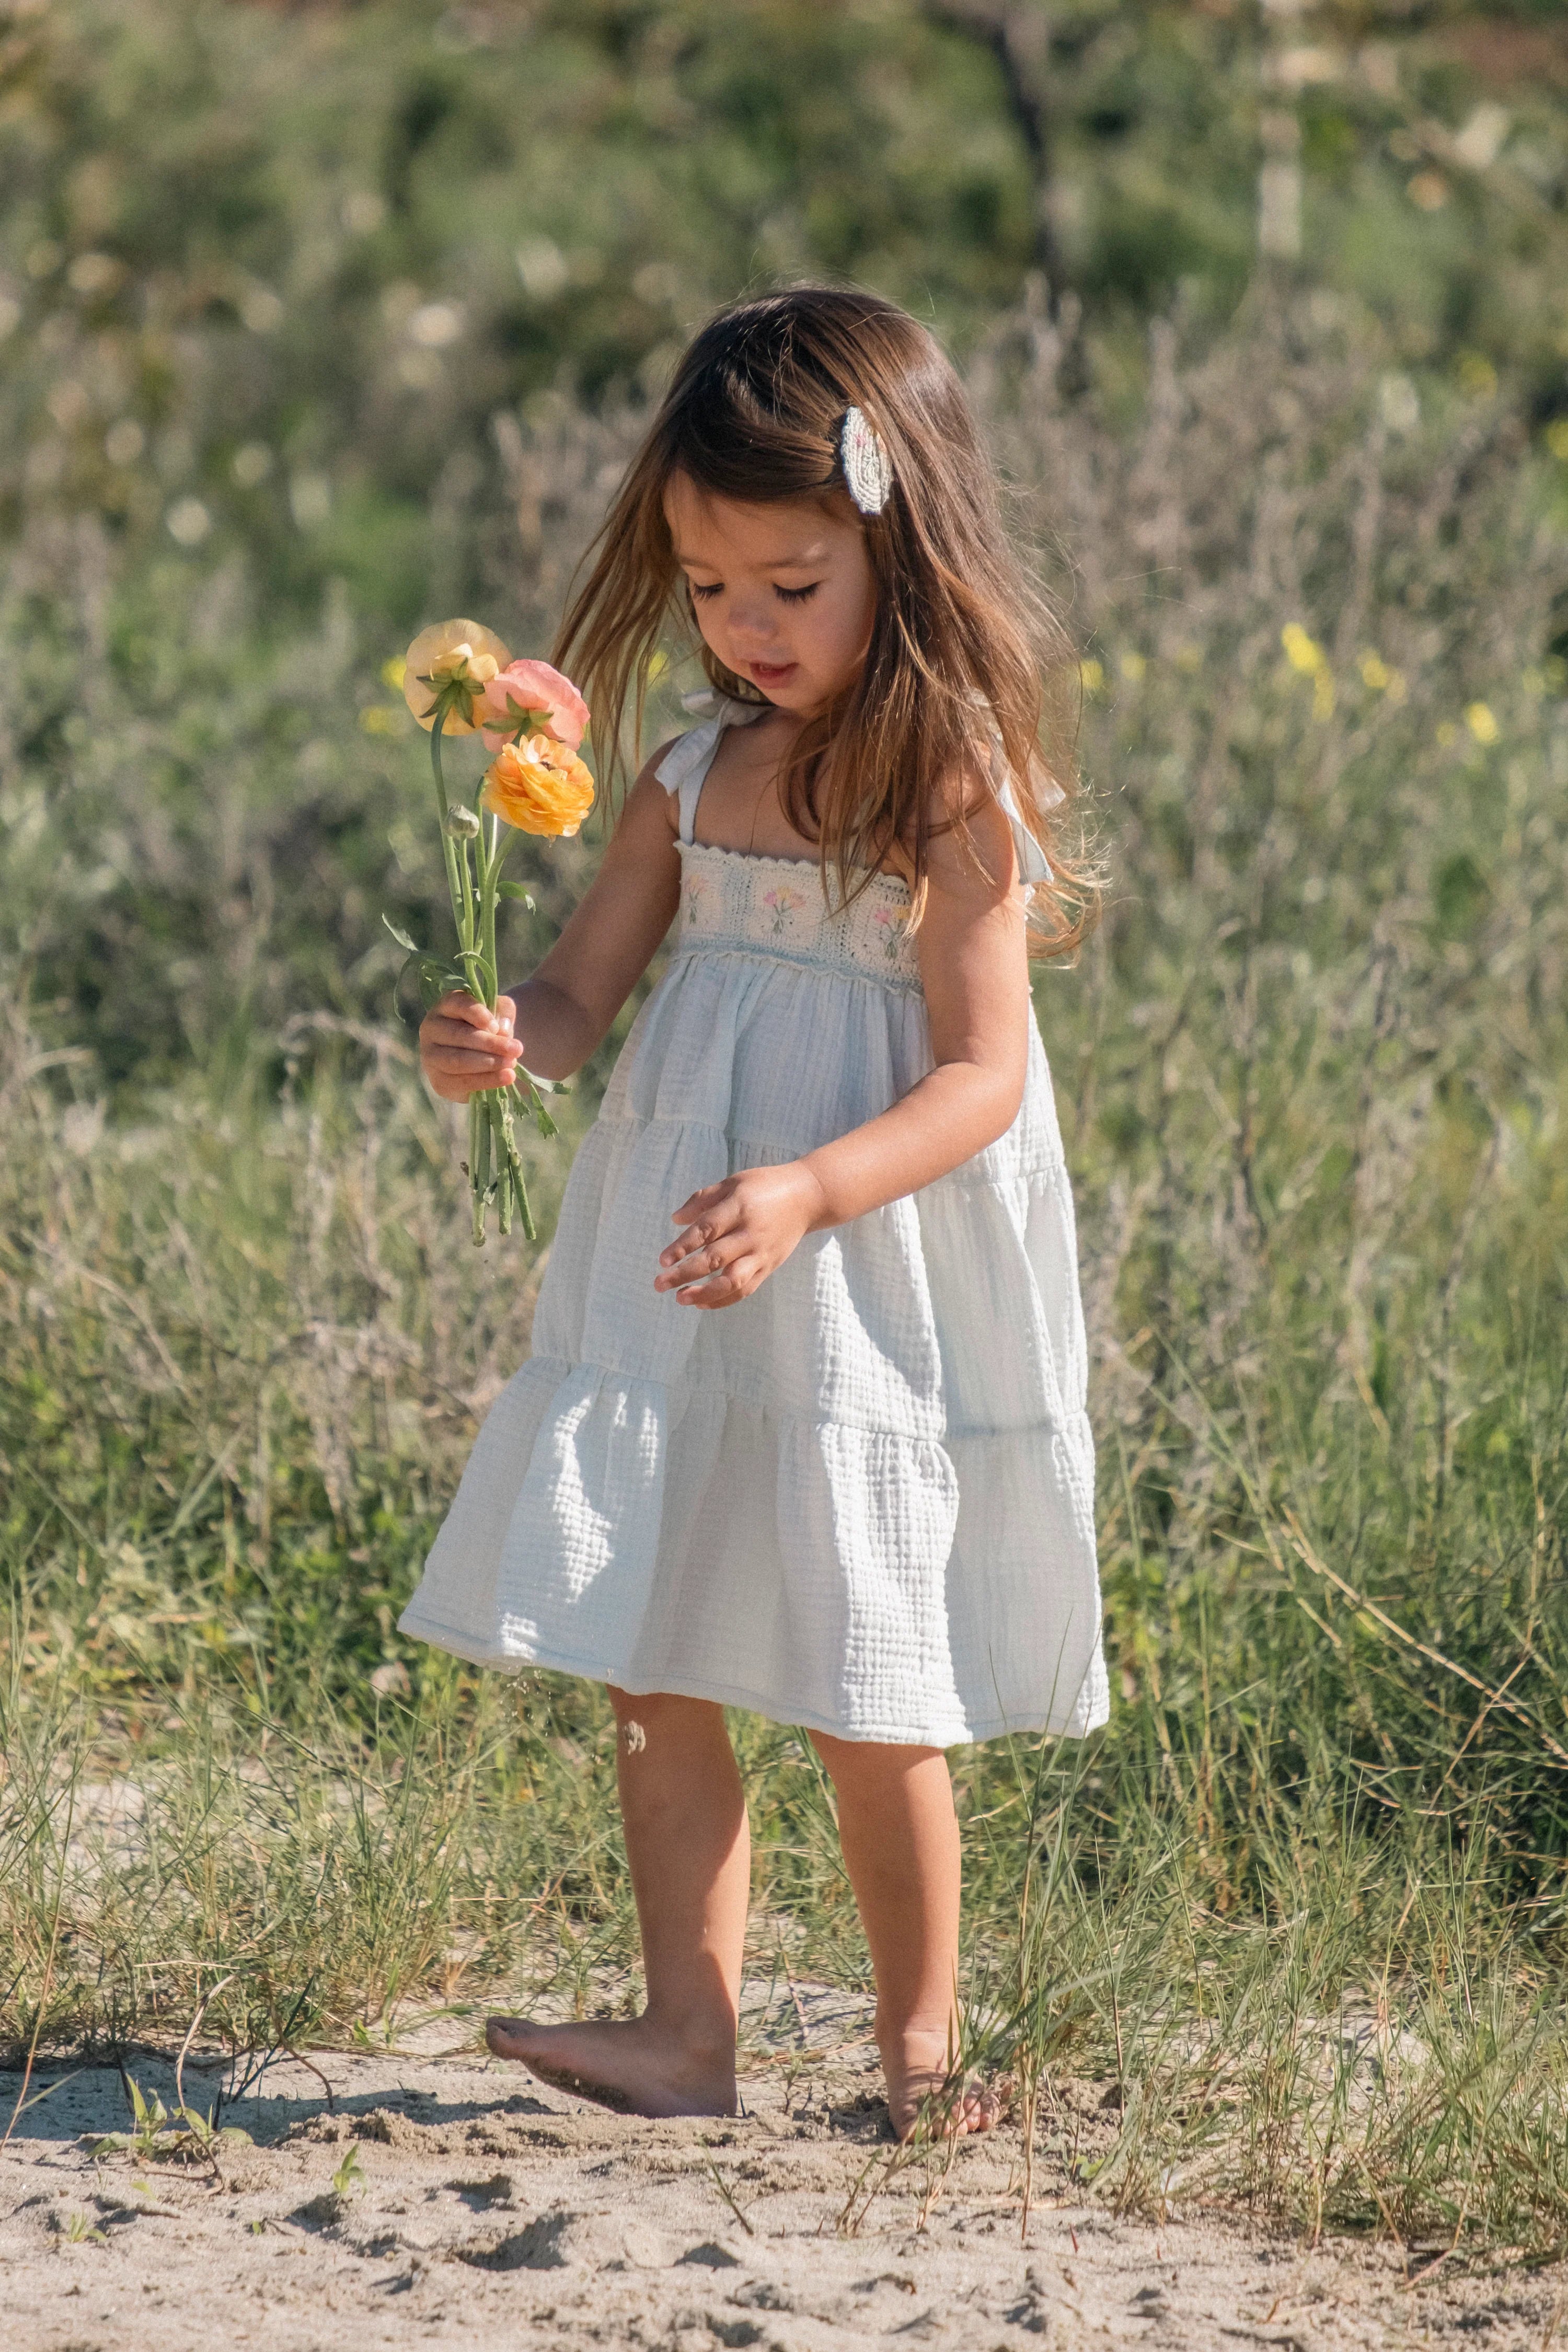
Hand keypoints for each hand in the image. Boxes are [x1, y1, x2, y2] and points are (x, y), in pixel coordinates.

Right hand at [419, 989, 522, 1101]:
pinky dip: (486, 1080)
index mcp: (446, 1006)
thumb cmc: (488, 1029)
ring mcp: (430, 1055)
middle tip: (517, 1049)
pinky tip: (506, 1077)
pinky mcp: (438, 1080)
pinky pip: (461, 1082)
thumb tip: (502, 1030)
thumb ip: (503, 1012)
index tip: (496, 1027)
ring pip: (457, 1060)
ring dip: (488, 1063)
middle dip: (490, 1043)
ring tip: (512, 1064)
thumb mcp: (499, 1013)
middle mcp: (432, 1028)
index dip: (476, 1014)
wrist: (478, 1059)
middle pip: (459, 1035)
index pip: (457, 1003)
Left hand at [655, 1163, 827, 1308]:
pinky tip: (701, 1302)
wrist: (808, 1197)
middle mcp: (750, 1233)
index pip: (707, 1230)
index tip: (663, 1260)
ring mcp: (761, 1253)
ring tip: (680, 1299)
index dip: (683, 1246)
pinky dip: (723, 1299)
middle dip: (685, 1274)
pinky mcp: (769, 1266)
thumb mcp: (732, 1182)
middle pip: (715, 1259)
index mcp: (739, 1208)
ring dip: (704, 1293)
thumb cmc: (764, 1186)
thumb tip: (675, 1220)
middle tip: (659, 1284)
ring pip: (732, 1280)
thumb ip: (702, 1200)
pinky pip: (745, 1289)